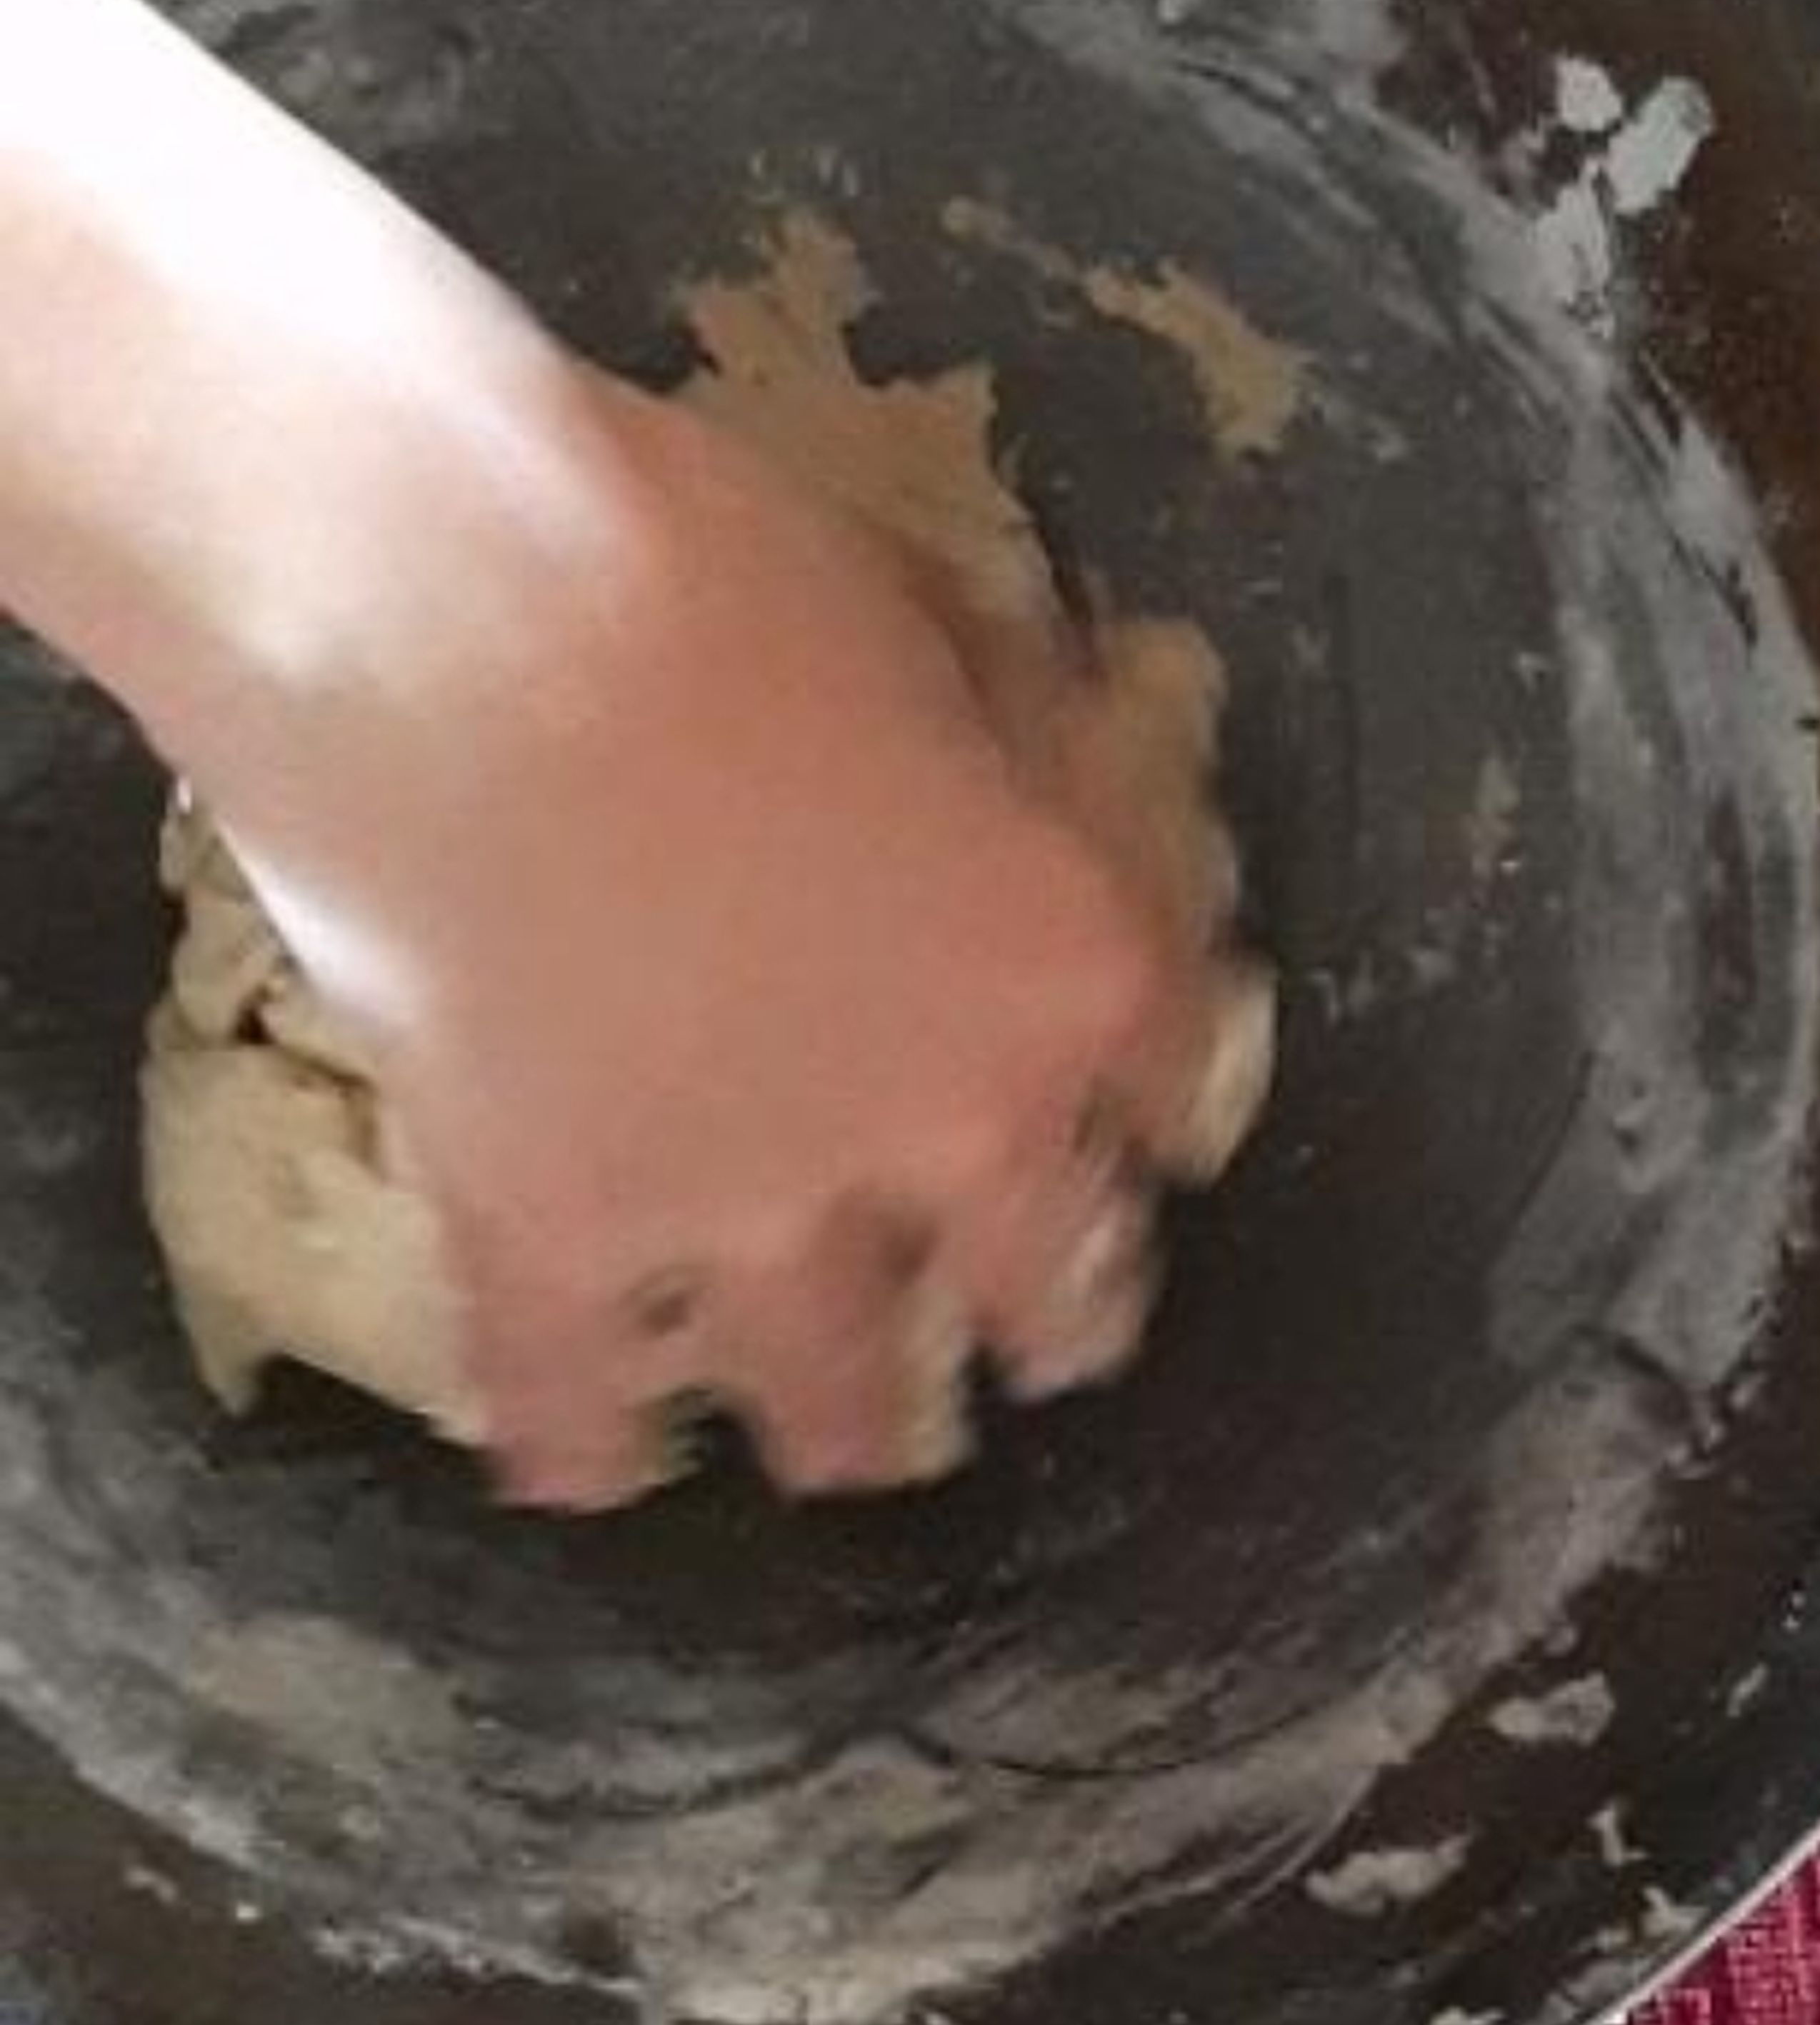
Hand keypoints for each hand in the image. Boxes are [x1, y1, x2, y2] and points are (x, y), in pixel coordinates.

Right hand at [219, 373, 1258, 1509]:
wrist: (448, 608)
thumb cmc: (698, 560)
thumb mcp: (934, 620)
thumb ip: (1015, 742)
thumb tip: (1072, 745)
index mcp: (1064, 968)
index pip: (1167, 1087)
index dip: (1149, 1114)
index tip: (1138, 1137)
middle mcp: (942, 1130)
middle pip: (1046, 1291)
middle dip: (1051, 1320)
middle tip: (1038, 1336)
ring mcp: (745, 1208)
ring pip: (834, 1394)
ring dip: (847, 1421)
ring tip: (842, 1441)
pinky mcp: (554, 1240)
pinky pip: (573, 1399)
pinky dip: (580, 1440)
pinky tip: (579, 1464)